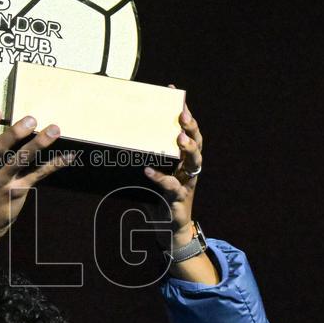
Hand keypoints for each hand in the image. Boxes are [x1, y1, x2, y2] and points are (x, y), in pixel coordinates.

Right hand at [0, 110, 72, 239]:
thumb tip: (14, 125)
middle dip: (15, 133)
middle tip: (32, 119)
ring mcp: (3, 182)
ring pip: (21, 160)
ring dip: (39, 144)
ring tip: (54, 129)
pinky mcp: (18, 191)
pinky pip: (38, 175)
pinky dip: (54, 164)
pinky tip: (69, 156)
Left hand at [143, 88, 202, 247]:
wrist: (170, 229)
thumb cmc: (162, 197)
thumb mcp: (156, 172)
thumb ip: (148, 155)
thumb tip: (125, 135)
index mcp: (184, 159)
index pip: (188, 131)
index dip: (184, 112)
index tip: (174, 93)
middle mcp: (190, 169)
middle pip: (197, 143)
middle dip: (191, 128)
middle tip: (183, 115)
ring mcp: (188, 183)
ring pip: (194, 162)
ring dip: (187, 148)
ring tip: (178, 137)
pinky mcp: (179, 199)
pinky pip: (171, 186)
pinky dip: (160, 177)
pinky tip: (148, 170)